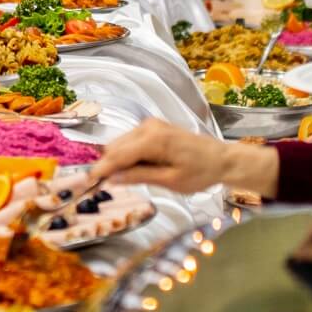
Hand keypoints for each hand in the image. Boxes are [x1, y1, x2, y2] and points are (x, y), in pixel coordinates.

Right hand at [93, 118, 278, 196]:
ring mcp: (150, 125)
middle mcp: (148, 127)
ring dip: (118, 160)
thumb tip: (112, 179)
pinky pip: (130, 141)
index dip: (102, 169)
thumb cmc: (201, 173)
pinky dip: (128, 155)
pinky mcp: (153, 127)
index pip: (118, 155)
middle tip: (108, 186)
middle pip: (114, 147)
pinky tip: (138, 168)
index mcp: (153, 140)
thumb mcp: (170, 181)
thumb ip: (139, 177)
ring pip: (120, 143)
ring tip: (129, 179)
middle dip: (109, 165)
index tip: (88, 182)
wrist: (222, 159)